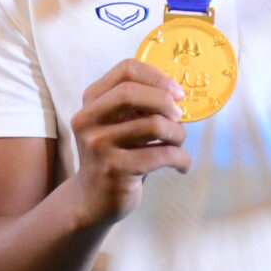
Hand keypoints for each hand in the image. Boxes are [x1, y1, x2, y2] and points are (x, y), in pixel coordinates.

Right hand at [65, 60, 191, 229]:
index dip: (157, 76)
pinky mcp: (115, 170)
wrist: (93, 200)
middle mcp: (89, 121)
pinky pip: (162, 155)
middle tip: (179, 116)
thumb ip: (139, 105)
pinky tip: (181, 165)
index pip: (126, 70)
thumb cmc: (117, 154)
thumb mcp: (119, 124)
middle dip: (165, 102)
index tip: (176, 92)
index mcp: (92, 101)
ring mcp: (99, 146)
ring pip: (154, 125)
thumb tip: (177, 92)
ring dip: (178, 134)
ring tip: (178, 144)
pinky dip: (181, 159)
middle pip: (132, 93)